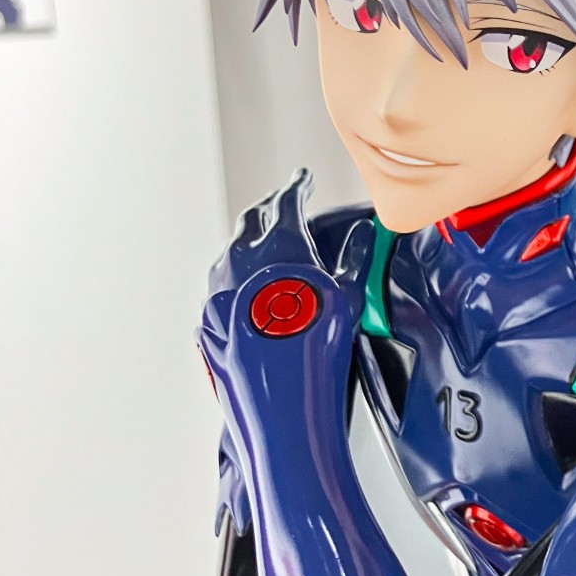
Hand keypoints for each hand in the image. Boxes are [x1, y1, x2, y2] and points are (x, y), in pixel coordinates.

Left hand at [199, 171, 372, 460]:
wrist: (275, 396)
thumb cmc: (316, 346)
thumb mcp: (348, 297)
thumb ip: (356, 257)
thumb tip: (365, 231)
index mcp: (277, 244)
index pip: (286, 201)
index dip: (297, 187)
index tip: (302, 179)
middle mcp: (241, 259)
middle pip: (252, 221)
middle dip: (268, 208)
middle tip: (280, 203)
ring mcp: (220, 290)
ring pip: (231, 255)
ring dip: (247, 244)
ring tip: (261, 246)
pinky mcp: (209, 319)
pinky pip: (221, 289)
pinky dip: (235, 281)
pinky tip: (246, 292)